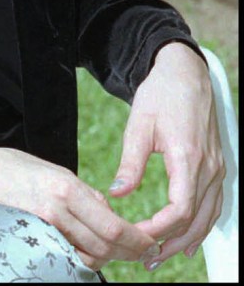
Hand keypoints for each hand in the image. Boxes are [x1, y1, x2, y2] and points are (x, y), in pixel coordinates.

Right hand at [0, 146, 162, 270]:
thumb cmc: (6, 166)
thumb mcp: (49, 168)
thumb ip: (78, 190)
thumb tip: (103, 208)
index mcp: (66, 185)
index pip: (112, 224)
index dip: (135, 239)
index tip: (149, 242)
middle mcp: (58, 206)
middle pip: (105, 244)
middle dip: (129, 252)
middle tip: (143, 253)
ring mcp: (43, 223)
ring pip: (88, 254)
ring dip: (107, 257)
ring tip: (120, 252)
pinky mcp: (30, 234)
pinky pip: (64, 254)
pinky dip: (81, 256)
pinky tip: (86, 252)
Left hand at [108, 42, 225, 270]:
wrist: (185, 73)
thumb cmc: (161, 94)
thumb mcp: (139, 124)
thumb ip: (130, 161)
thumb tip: (117, 192)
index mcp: (188, 158)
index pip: (179, 210)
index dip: (159, 230)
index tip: (137, 237)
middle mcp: (208, 167)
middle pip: (195, 221)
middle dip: (170, 244)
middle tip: (145, 259)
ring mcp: (216, 167)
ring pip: (207, 217)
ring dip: (186, 240)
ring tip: (160, 256)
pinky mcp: (216, 165)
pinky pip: (215, 204)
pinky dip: (202, 226)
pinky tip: (188, 240)